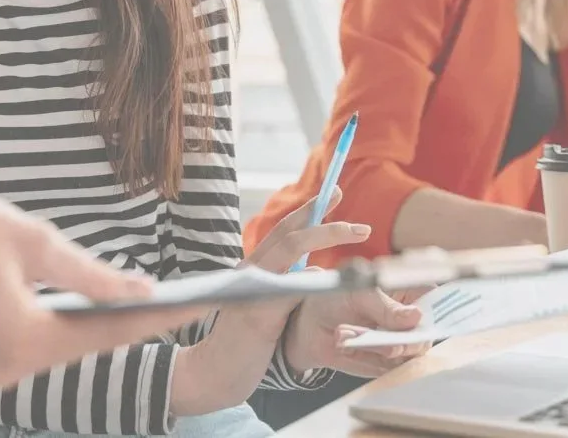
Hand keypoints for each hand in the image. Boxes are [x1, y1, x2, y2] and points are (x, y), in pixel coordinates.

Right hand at [0, 110, 207, 387]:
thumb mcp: (37, 242)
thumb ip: (93, 275)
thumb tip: (142, 291)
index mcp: (20, 344)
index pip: (107, 333)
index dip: (158, 316)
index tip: (201, 303)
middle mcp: (2, 372)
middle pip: (85, 347)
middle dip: (131, 322)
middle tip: (186, 301)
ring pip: (59, 348)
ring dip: (97, 326)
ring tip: (151, 304)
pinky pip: (33, 345)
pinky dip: (63, 326)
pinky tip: (97, 308)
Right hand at [226, 188, 372, 339]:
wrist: (212, 373)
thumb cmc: (243, 344)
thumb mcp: (268, 309)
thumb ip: (288, 286)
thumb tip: (315, 270)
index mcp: (253, 268)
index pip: (283, 231)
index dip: (309, 210)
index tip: (334, 193)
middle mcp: (250, 271)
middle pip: (288, 232)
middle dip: (321, 213)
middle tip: (345, 196)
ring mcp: (251, 290)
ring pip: (290, 249)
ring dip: (325, 235)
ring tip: (355, 230)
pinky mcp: (257, 314)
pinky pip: (288, 288)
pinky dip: (310, 277)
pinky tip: (327, 274)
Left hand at [283, 286, 430, 377]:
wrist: (306, 323)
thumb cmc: (334, 298)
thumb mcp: (357, 294)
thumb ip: (386, 307)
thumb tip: (416, 317)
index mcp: (408, 292)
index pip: (436, 301)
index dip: (438, 312)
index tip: (422, 320)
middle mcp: (408, 321)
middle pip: (424, 336)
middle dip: (399, 340)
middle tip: (378, 338)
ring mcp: (398, 344)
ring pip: (404, 355)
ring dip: (373, 347)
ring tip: (343, 333)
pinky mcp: (384, 364)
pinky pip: (384, 368)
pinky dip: (361, 356)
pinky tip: (343, 343)